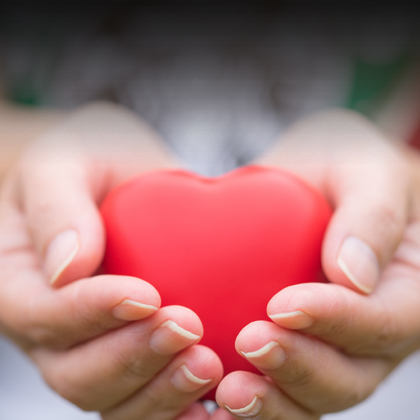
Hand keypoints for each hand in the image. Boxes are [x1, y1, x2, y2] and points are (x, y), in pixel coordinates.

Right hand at [0, 102, 222, 418]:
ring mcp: (95, 347)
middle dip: (133, 356)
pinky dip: (181, 406)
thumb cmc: (89, 162)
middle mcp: (53, 328)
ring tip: (209, 362)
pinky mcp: (137, 352)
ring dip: (162, 390)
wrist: (125, 178)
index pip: (42, 314)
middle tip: (187, 327)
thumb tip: (68, 266)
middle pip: (77, 372)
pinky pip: (151, 397)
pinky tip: (219, 397)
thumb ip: (57, 205)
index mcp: (21, 283)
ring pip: (115, 398)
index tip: (144, 294)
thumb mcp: (64, 163)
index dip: (89, 313)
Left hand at [214, 110, 419, 418]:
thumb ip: (371, 215)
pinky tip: (208, 396)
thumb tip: (353, 275)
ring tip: (226, 389)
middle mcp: (371, 333)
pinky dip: (248, 402)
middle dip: (299, 367)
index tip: (284, 303)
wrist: (309, 182)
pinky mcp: (291, 349)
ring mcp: (331, 348)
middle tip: (251, 342)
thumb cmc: (343, 171)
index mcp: (403, 290)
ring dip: (271, 401)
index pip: (383, 321)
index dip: (337, 321)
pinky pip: (276, 389)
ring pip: (311, 397)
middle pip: (349, 375)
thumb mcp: (365, 172)